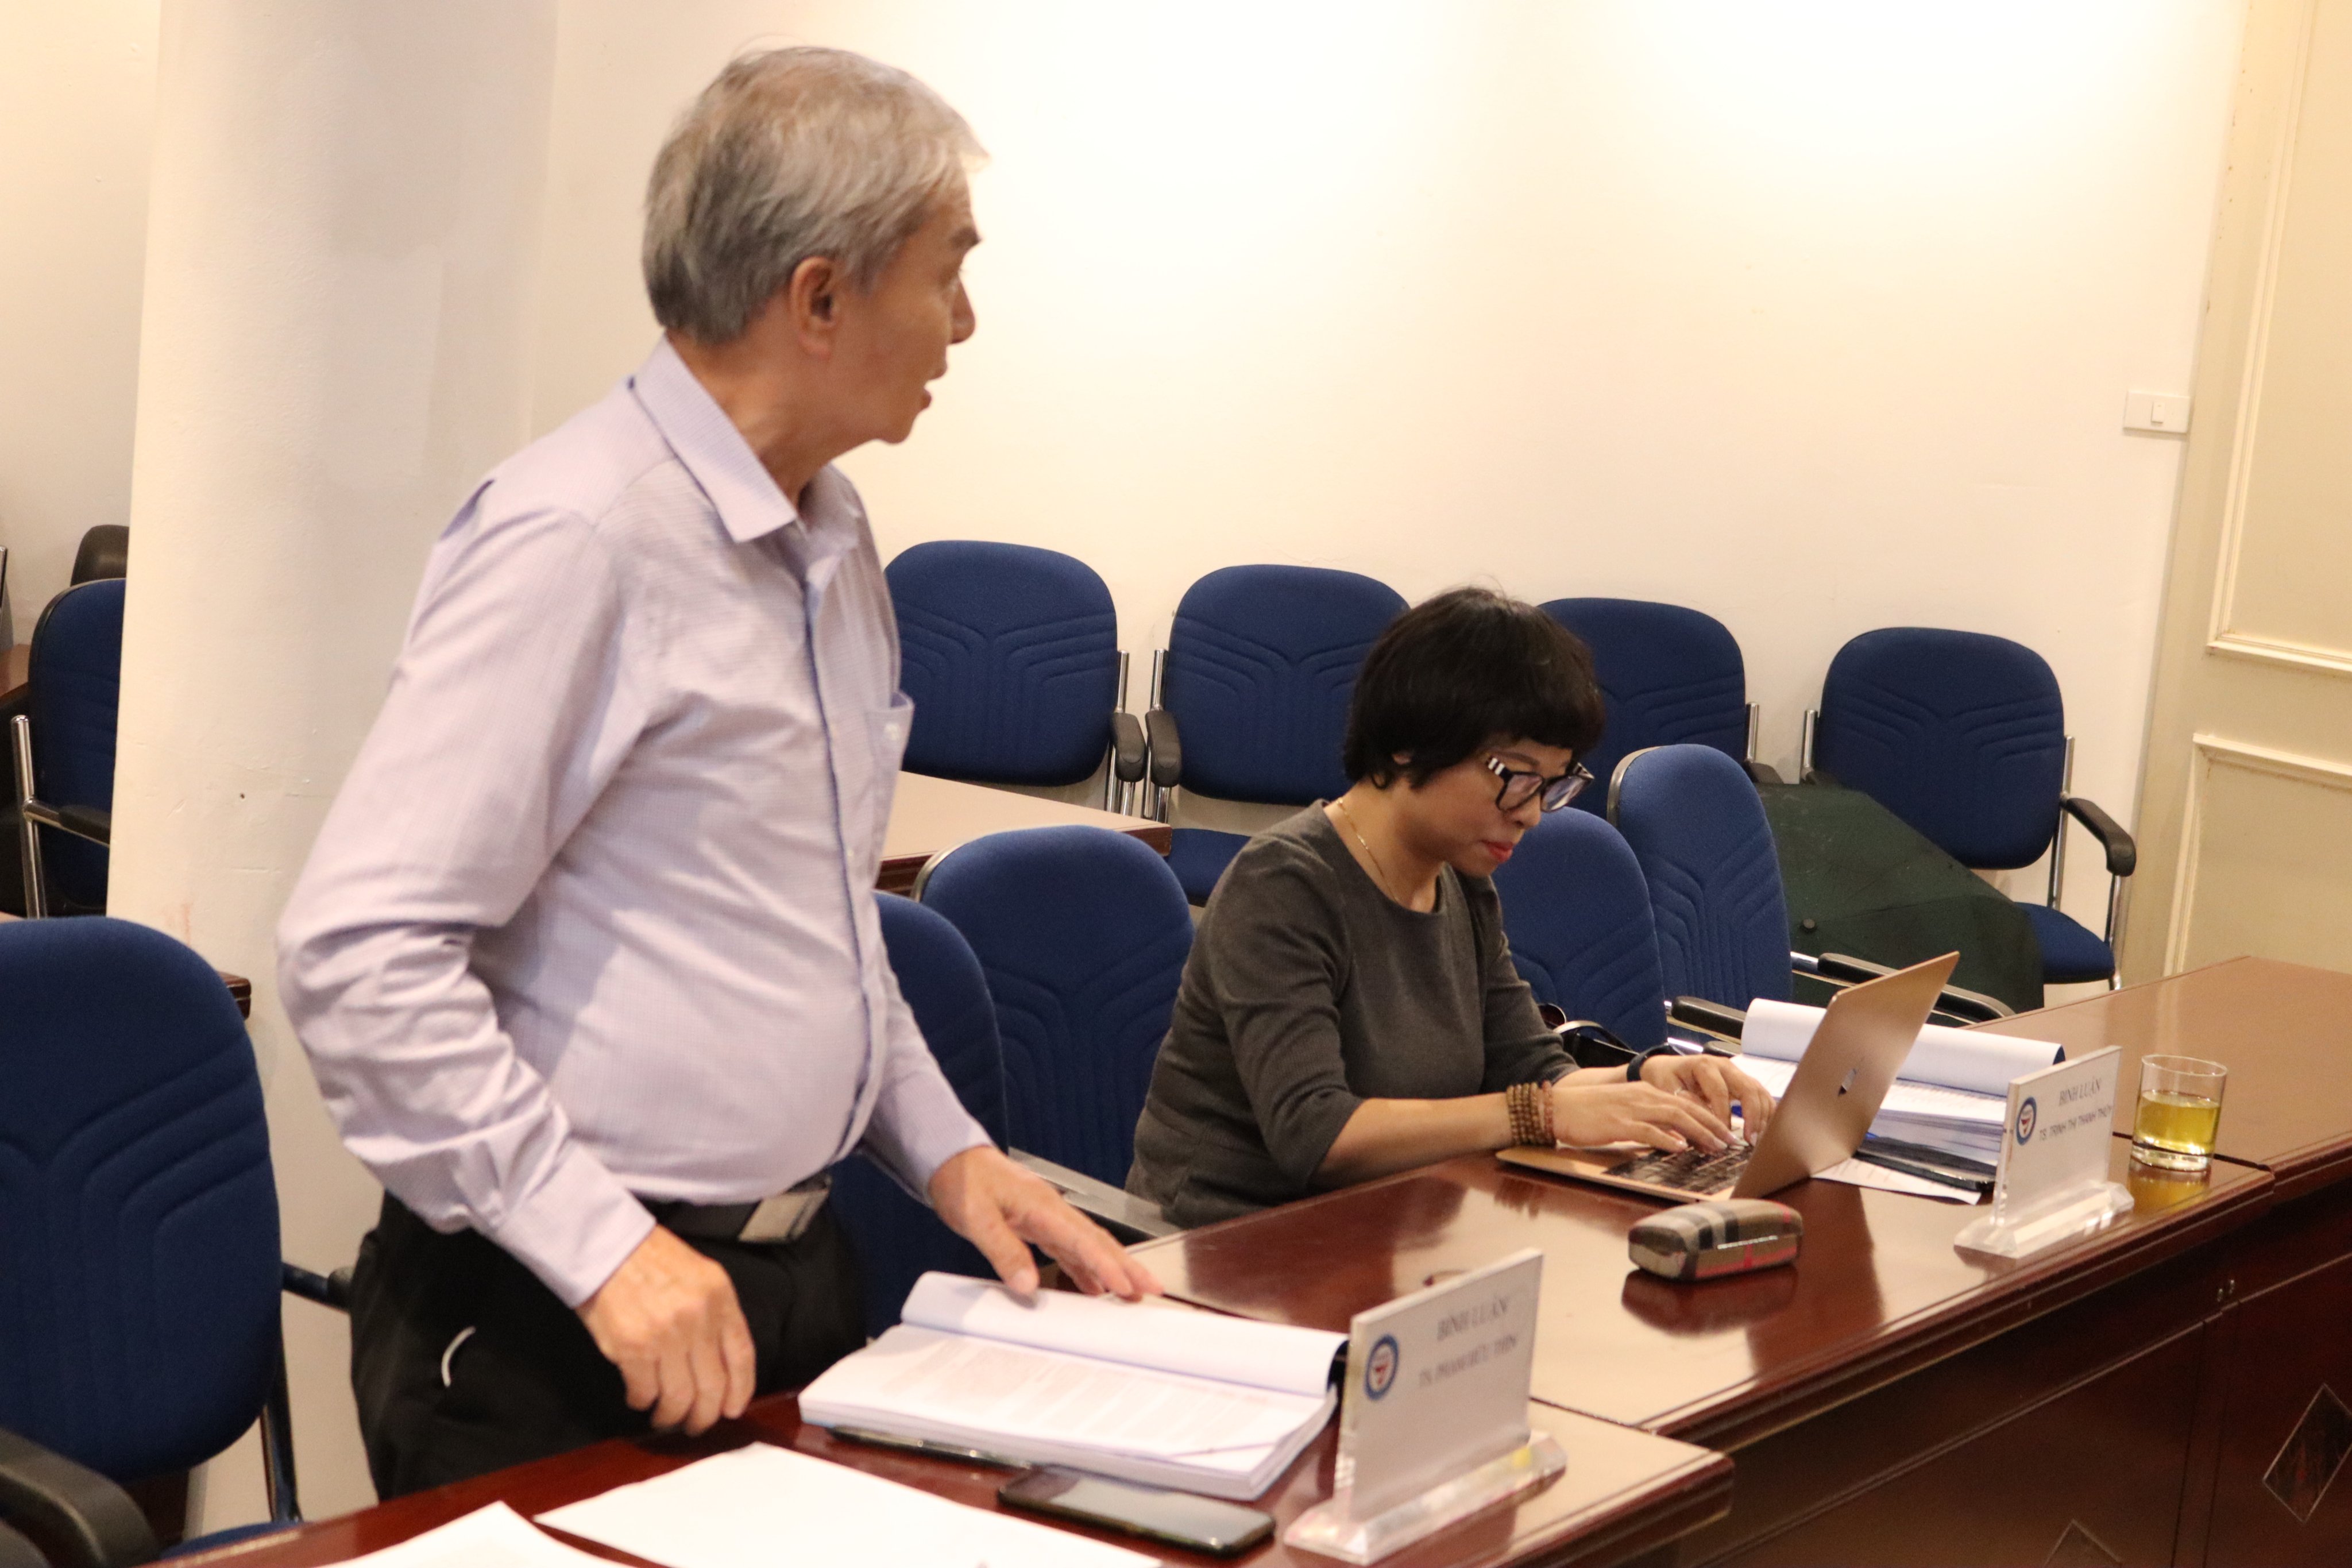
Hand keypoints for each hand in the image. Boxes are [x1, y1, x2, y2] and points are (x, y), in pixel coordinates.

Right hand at [576, 1225, 754, 1435]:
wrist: (608, 1245)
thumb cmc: (653, 1260)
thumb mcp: (702, 1277)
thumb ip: (716, 1315)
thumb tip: (722, 1363)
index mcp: (720, 1299)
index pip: (742, 1357)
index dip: (740, 1391)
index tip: (733, 1409)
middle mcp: (698, 1320)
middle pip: (712, 1386)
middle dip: (706, 1415)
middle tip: (697, 1425)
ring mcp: (666, 1336)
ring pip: (679, 1396)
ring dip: (672, 1415)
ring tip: (665, 1417)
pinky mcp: (632, 1348)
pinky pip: (645, 1391)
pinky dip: (643, 1401)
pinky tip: (639, 1398)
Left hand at [929, 1146, 1161, 1301]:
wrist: (948, 1157)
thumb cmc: (962, 1181)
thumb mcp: (976, 1218)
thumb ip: (1004, 1250)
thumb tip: (1027, 1284)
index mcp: (1042, 1207)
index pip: (1082, 1240)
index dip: (1106, 1265)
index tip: (1126, 1286)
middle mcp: (1051, 1210)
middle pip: (1097, 1240)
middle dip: (1127, 1265)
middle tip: (1152, 1288)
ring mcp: (1046, 1215)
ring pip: (1087, 1244)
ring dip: (1111, 1267)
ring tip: (1131, 1292)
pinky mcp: (1036, 1222)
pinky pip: (1069, 1247)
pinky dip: (1084, 1266)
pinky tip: (1091, 1285)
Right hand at [1550, 1078, 1736, 1152]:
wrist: (1558, 1107)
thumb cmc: (1589, 1113)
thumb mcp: (1625, 1112)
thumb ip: (1650, 1121)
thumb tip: (1676, 1138)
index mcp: (1645, 1092)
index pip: (1686, 1103)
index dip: (1709, 1117)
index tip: (1726, 1133)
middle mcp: (1643, 1096)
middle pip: (1687, 1108)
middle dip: (1713, 1125)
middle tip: (1730, 1142)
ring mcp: (1631, 1108)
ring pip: (1674, 1117)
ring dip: (1698, 1132)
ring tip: (1715, 1146)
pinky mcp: (1619, 1123)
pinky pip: (1648, 1130)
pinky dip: (1667, 1139)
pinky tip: (1680, 1148)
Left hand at [1642, 1053, 1777, 1142]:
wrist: (1667, 1068)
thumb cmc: (1665, 1079)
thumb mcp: (1667, 1092)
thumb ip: (1687, 1112)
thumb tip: (1706, 1139)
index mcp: (1704, 1065)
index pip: (1719, 1092)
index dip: (1723, 1117)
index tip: (1723, 1139)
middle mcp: (1724, 1066)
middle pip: (1748, 1088)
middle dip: (1752, 1116)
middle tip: (1750, 1140)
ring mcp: (1736, 1073)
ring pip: (1759, 1092)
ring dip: (1762, 1117)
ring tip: (1758, 1140)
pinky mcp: (1743, 1082)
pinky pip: (1762, 1096)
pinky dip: (1766, 1113)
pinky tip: (1765, 1131)